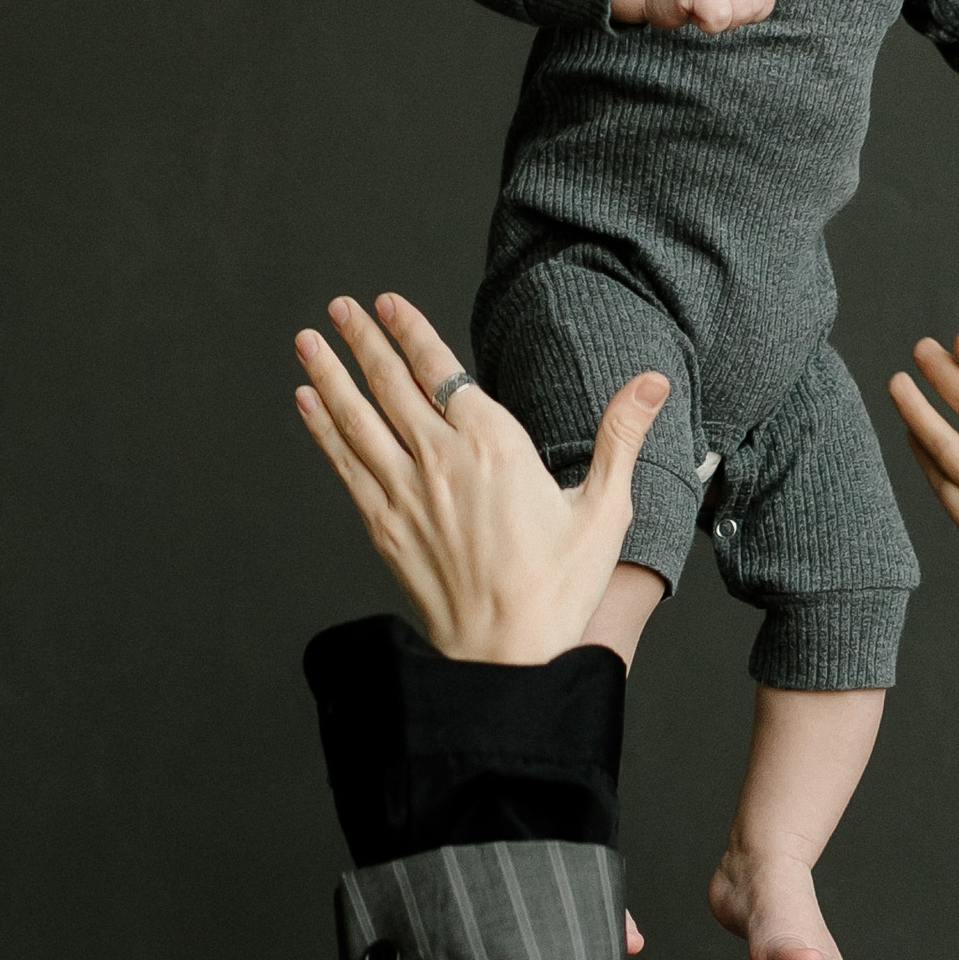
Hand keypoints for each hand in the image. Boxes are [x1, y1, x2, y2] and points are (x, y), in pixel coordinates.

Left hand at [294, 292, 670, 665]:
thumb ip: (621, 438)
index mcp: (496, 447)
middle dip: (363, 341)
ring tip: (308, 340)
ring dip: (330, 373)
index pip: (443, 372)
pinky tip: (306, 402)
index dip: (412, 333)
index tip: (387, 304)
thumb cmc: (559, 589)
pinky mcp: (385, 526)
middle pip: (393, 386)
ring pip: (358, 418)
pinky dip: (322, 428)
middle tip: (341, 305)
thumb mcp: (605, 510)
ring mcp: (407, 493)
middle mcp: (443, 461)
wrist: (505, 654)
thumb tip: (652, 382)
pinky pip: (345, 463)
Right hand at [612, 0, 779, 35]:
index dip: (748, 9)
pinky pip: (720, 18)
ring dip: (721, 21)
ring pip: (741, 12)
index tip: (721, 0)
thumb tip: (760, 9)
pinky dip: (707, 25)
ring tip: (700, 6)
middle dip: (734, 17)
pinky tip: (691, 11)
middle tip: (707, 4)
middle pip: (756, 5)